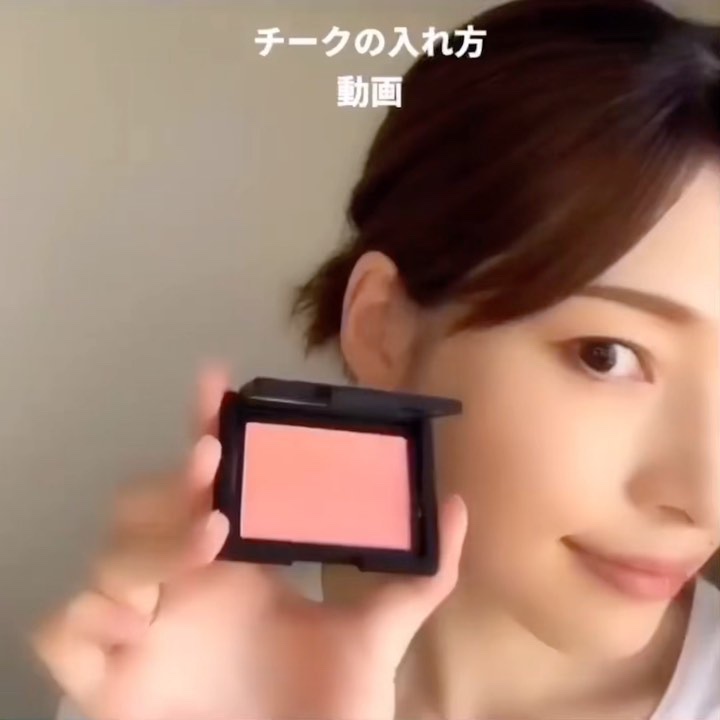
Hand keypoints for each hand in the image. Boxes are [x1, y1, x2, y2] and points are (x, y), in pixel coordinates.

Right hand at [31, 366, 467, 719]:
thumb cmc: (323, 710)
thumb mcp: (376, 637)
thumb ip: (421, 579)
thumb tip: (458, 508)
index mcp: (240, 561)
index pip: (210, 476)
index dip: (205, 424)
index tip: (214, 381)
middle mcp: (186, 581)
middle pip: (141, 503)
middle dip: (168, 495)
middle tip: (212, 506)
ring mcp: (143, 627)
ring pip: (102, 557)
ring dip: (137, 557)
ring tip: (181, 588)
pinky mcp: (107, 678)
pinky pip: (60, 628)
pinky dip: (84, 624)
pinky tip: (132, 638)